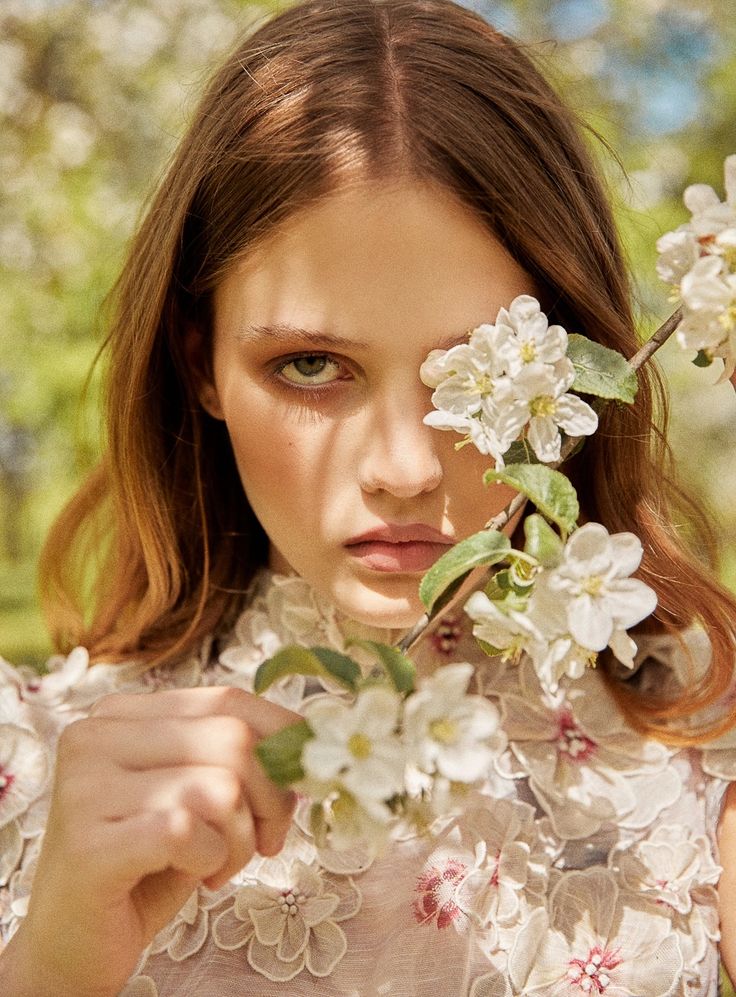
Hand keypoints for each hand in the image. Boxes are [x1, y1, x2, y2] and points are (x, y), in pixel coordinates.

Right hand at [1, 686, 297, 996]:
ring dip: (240, 840)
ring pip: (220, 788)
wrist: (72, 944)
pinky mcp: (89, 843)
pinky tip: (194, 875)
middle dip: (272, 799)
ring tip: (216, 864)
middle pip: (234, 740)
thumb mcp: (196, 792)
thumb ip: (235, 753)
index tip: (303, 783)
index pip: (229, 699)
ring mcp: (86, 787)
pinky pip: (189, 832)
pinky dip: (211, 860)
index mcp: (121, 713)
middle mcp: (95, 736)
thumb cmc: (147, 864)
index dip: (283, 738)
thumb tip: (308, 738)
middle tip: (262, 840)